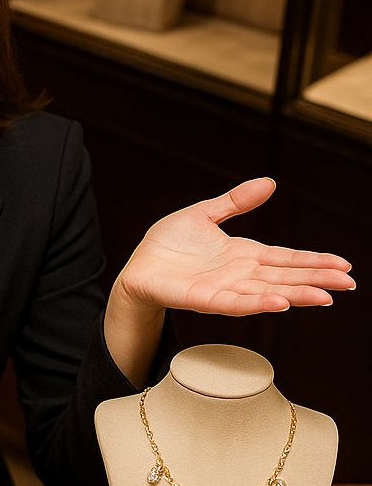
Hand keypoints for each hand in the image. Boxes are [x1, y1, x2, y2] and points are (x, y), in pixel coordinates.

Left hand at [115, 177, 354, 316]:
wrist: (137, 266)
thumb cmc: (167, 245)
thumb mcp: (204, 215)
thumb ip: (235, 202)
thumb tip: (269, 183)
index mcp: (244, 255)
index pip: (287, 258)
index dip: (314, 261)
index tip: (343, 266)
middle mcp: (239, 275)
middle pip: (285, 277)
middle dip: (316, 281)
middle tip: (347, 285)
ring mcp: (223, 288)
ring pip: (266, 293)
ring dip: (295, 295)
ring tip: (323, 297)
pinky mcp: (203, 299)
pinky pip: (233, 302)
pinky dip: (256, 302)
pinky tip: (279, 303)